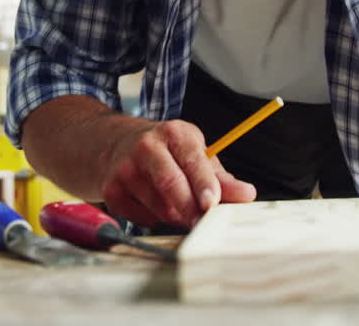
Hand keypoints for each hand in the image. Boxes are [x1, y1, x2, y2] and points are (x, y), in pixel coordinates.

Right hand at [101, 119, 255, 227]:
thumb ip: (221, 178)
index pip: (192, 160)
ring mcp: (125, 168)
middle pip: (170, 184)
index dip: (203, 183)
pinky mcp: (111, 190)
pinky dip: (153, 219)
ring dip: (175, 216)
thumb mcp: (195, 153)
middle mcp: (147, 147)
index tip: (212, 203)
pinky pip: (141, 218)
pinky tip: (151, 203)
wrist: (115, 144)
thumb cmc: (165, 152)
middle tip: (202, 224)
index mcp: (175, 134)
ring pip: (159, 207)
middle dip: (190, 209)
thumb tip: (246, 194)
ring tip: (177, 205)